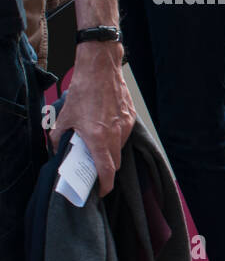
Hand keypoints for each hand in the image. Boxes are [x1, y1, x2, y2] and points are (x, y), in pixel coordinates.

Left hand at [52, 42, 134, 195]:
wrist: (101, 69)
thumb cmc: (84, 90)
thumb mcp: (65, 116)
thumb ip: (60, 136)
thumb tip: (58, 149)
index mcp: (98, 137)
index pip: (107, 170)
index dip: (106, 185)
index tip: (102, 191)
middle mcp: (115, 134)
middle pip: (116, 162)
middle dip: (106, 169)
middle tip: (94, 168)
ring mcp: (125, 126)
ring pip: (120, 148)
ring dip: (110, 151)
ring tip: (98, 143)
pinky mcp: (130, 118)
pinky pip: (124, 134)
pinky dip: (115, 137)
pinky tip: (105, 128)